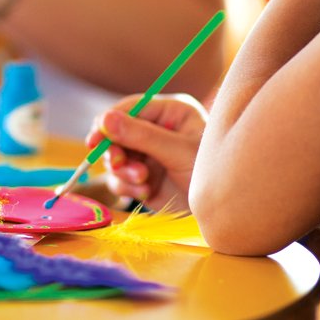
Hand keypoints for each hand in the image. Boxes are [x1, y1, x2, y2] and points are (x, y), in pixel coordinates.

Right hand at [84, 93, 207, 211]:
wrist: (224, 211)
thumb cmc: (212, 173)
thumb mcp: (179, 151)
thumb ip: (143, 135)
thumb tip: (105, 119)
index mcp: (170, 112)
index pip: (130, 108)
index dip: (109, 122)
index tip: (95, 139)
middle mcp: (155, 130)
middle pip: (116, 133)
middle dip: (116, 151)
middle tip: (119, 164)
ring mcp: (147, 155)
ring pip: (115, 158)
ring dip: (123, 172)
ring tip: (143, 182)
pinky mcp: (141, 178)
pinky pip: (119, 179)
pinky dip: (126, 187)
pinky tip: (145, 192)